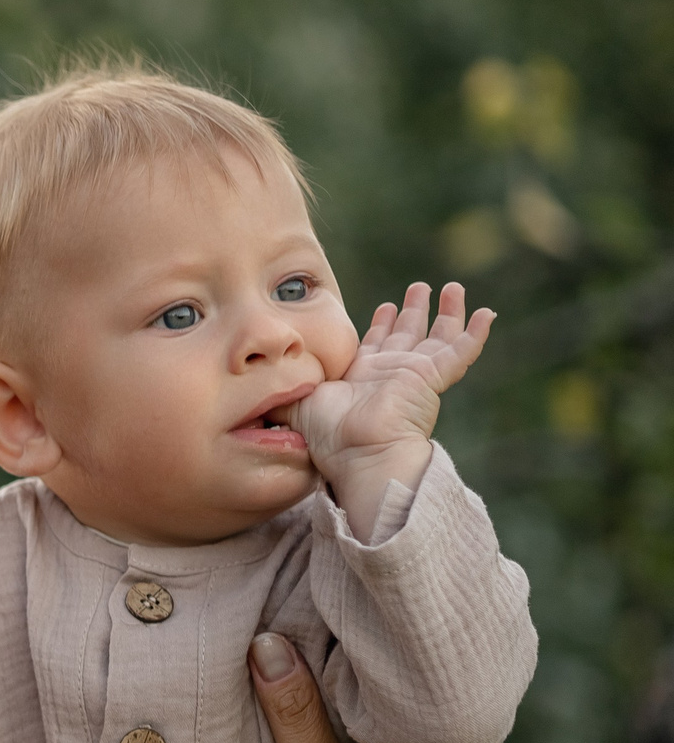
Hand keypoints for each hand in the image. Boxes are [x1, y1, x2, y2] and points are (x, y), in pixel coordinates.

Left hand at [290, 282, 494, 540]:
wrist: (359, 454)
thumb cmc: (328, 437)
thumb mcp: (296, 406)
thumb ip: (280, 394)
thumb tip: (254, 387)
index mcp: (362, 380)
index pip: (375, 348)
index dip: (381, 326)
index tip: (384, 307)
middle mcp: (390, 375)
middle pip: (407, 336)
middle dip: (412, 311)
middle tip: (420, 288)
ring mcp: (415, 376)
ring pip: (437, 336)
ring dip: (445, 312)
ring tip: (452, 287)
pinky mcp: (432, 377)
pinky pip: (461, 351)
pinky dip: (475, 333)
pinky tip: (488, 313)